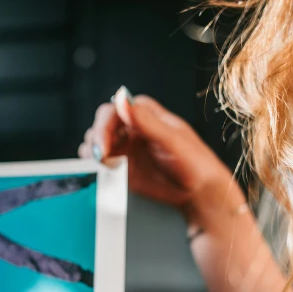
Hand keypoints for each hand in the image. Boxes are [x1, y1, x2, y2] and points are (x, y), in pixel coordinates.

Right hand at [78, 86, 241, 226]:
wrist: (199, 192)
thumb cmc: (194, 162)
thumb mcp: (171, 140)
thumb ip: (146, 121)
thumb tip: (122, 98)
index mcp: (145, 114)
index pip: (115, 110)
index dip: (104, 125)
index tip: (103, 144)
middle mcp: (133, 128)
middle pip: (102, 124)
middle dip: (97, 138)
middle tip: (100, 157)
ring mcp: (127, 147)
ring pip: (97, 142)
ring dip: (93, 150)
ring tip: (102, 162)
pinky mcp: (123, 167)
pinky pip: (101, 162)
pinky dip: (96, 165)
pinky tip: (104, 170)